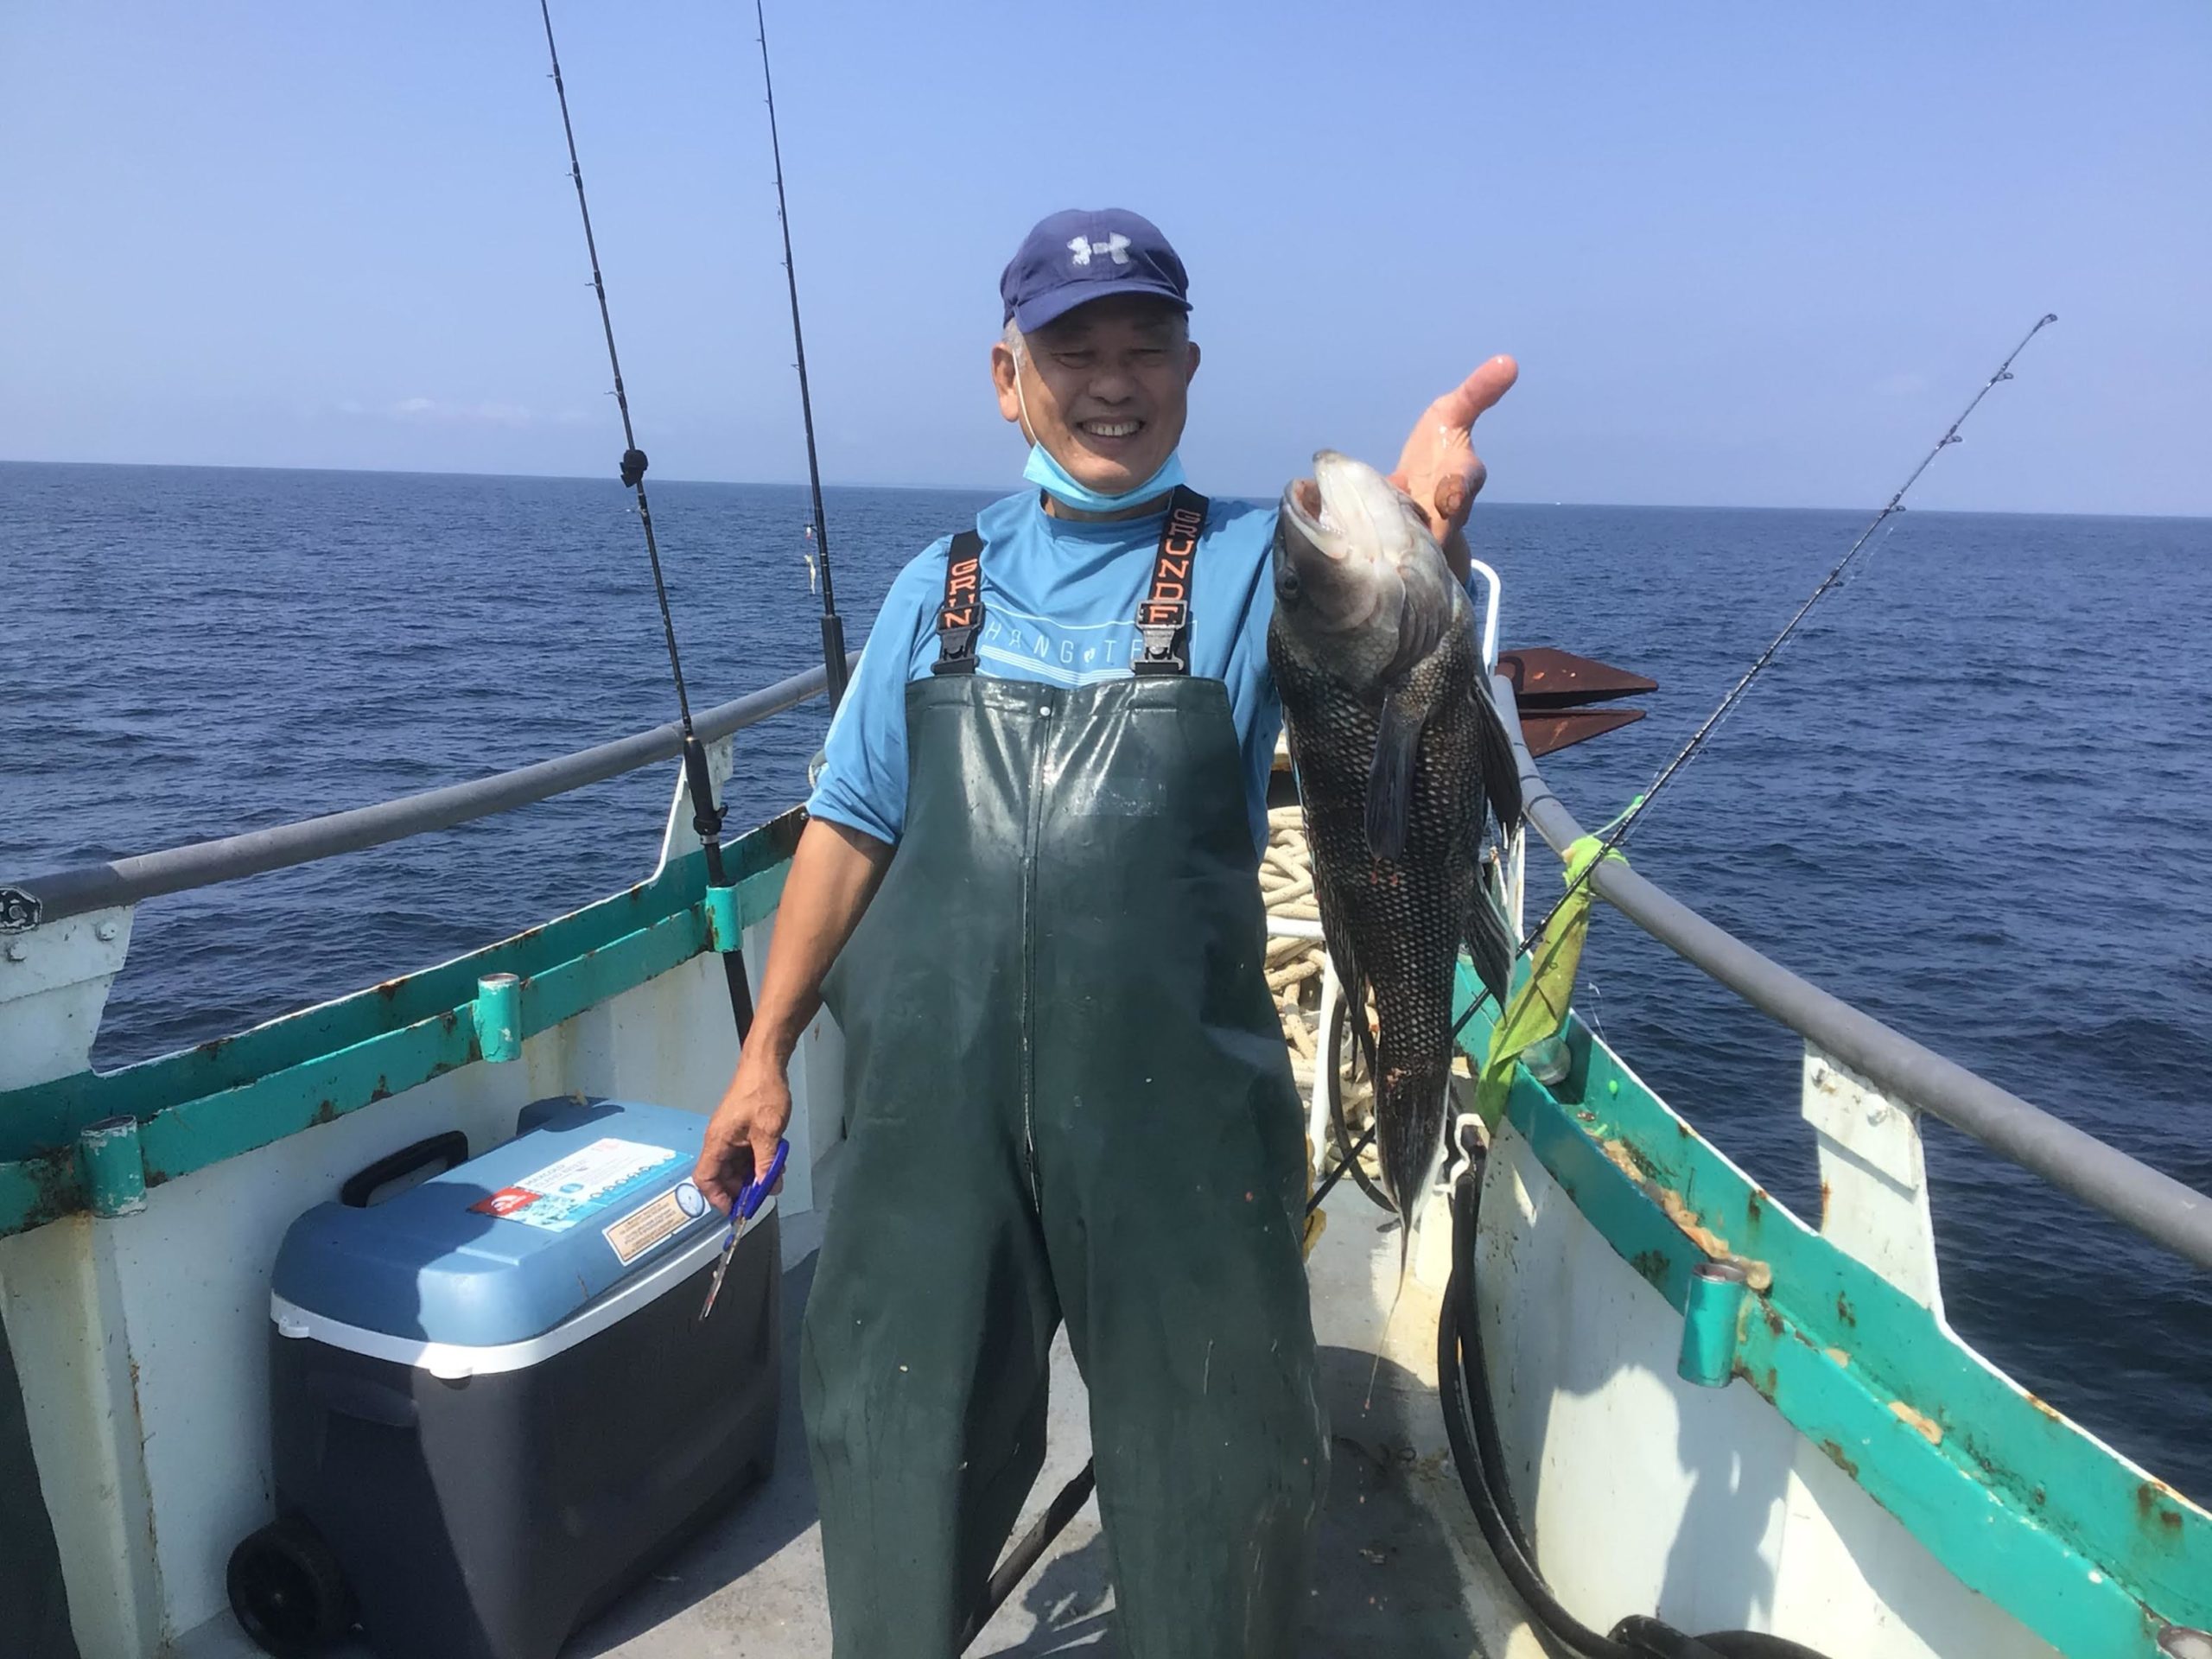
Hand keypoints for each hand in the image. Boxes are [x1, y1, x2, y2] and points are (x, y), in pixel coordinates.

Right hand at [694, 1045, 790, 1217]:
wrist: (766, 1064)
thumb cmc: (763, 1094)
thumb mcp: (768, 1132)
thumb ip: (766, 1163)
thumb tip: (767, 1189)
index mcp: (717, 1141)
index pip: (705, 1178)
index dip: (717, 1197)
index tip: (737, 1208)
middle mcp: (719, 1140)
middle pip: (722, 1175)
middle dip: (742, 1187)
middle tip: (764, 1193)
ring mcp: (730, 1135)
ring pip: (736, 1165)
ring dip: (754, 1174)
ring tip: (775, 1177)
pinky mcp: (741, 1130)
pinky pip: (745, 1154)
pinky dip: (758, 1161)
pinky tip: (775, 1162)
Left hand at [1388, 355, 1517, 567]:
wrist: (1419, 484)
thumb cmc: (1437, 443)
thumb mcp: (1455, 410)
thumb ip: (1478, 391)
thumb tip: (1508, 361)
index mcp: (1463, 476)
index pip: (1465, 483)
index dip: (1457, 490)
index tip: (1449, 497)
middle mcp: (1448, 510)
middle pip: (1442, 523)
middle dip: (1428, 526)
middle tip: (1414, 534)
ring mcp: (1423, 530)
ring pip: (1416, 542)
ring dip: (1399, 542)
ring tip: (1382, 549)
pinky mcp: (1396, 544)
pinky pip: (1387, 549)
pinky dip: (1372, 546)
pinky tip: (1352, 547)